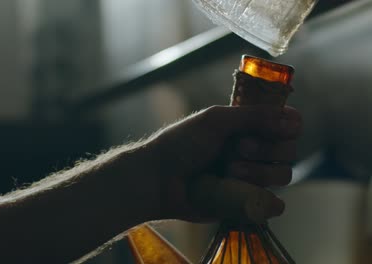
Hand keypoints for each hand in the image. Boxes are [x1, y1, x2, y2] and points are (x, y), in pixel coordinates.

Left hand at [142, 105, 301, 222]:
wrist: (160, 179)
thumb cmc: (182, 144)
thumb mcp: (215, 120)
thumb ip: (253, 115)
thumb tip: (293, 118)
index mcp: (247, 127)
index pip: (288, 124)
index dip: (288, 126)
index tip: (278, 128)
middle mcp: (254, 151)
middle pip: (289, 150)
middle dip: (267, 149)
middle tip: (237, 149)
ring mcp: (250, 177)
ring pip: (283, 175)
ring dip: (259, 172)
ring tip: (229, 170)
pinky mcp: (244, 201)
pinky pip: (272, 204)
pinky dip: (267, 200)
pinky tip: (244, 191)